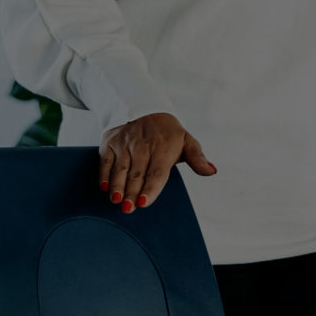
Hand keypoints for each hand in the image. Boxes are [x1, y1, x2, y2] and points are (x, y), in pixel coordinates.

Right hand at [98, 111, 215, 211]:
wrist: (143, 106)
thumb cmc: (167, 133)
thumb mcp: (186, 141)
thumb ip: (198, 158)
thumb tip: (212, 171)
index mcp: (163, 148)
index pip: (157, 172)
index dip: (150, 188)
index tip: (143, 202)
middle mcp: (142, 146)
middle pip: (137, 173)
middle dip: (131, 192)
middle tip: (129, 209)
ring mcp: (124, 144)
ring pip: (120, 168)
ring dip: (117, 185)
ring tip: (116, 201)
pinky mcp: (110, 142)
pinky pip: (105, 161)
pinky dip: (104, 174)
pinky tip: (105, 188)